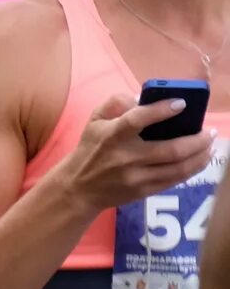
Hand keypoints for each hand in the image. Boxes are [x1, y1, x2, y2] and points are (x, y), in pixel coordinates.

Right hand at [61, 94, 219, 211]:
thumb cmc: (90, 150)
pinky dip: (193, 169)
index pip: (138, 120)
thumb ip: (115, 103)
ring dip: (201, 155)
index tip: (181, 103)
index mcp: (112, 136)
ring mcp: (136, 177)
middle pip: (171, 150)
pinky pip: (175, 180)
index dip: (161, 110)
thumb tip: (141, 97)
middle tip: (209, 131)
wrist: (78, 188)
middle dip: (197, 139)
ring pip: (178, 167)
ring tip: (210, 144)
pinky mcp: (143, 191)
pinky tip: (201, 159)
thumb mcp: (94, 121)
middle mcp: (126, 157)